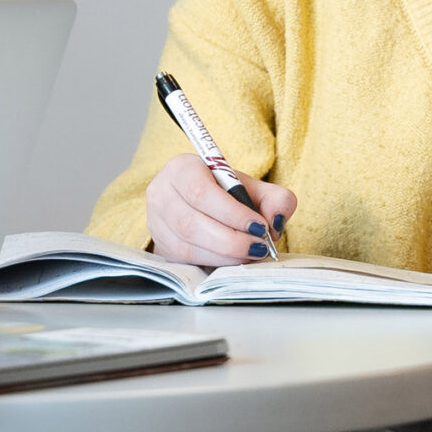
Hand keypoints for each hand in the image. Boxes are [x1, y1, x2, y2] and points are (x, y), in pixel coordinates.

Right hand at [143, 154, 296, 267]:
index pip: (201, 192)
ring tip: (250, 254)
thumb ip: (275, 198)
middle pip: (190, 223)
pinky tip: (233, 260)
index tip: (259, 226)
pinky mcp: (160, 245)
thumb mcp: (253, 188)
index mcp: (181, 168)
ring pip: (186, 245)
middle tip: (259, 247)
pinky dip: (213, 263)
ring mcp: (156, 221)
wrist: (204, 206)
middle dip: (230, 240)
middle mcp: (161, 192)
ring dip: (223, 255)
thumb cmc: (227, 194)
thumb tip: (276, 220)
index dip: (231, 213)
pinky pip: (184, 260)